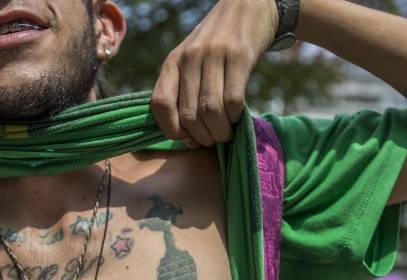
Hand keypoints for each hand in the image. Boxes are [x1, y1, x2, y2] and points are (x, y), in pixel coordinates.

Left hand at [150, 0, 279, 147]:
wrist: (248, 7)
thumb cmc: (216, 44)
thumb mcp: (190, 60)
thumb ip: (182, 90)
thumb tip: (185, 136)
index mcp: (172, 62)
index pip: (159, 104)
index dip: (172, 129)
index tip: (188, 138)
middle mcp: (189, 58)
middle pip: (188, 114)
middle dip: (201, 137)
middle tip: (212, 139)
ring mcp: (214, 55)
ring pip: (210, 110)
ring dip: (219, 131)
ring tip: (225, 133)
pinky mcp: (240, 56)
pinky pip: (233, 99)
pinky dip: (235, 116)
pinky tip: (237, 116)